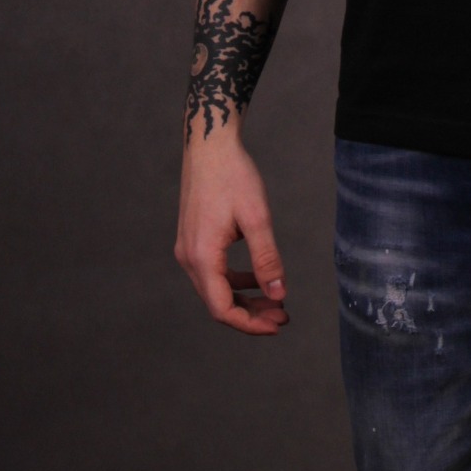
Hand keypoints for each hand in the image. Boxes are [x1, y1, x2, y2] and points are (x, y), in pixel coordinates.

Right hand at [175, 127, 289, 334]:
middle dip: (251, 314)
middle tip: (282, 316)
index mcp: (202, 256)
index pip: (223, 308)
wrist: (209, 145)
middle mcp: (189, 258)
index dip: (250, 324)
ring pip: (216, 289)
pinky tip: (259, 277)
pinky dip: (236, 280)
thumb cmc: (233, 176)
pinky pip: (214, 272)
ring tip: (275, 300)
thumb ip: (267, 259)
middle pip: (218, 302)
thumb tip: (279, 294)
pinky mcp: (193, 240)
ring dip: (245, 298)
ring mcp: (188, 249)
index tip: (278, 325)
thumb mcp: (257, 218)